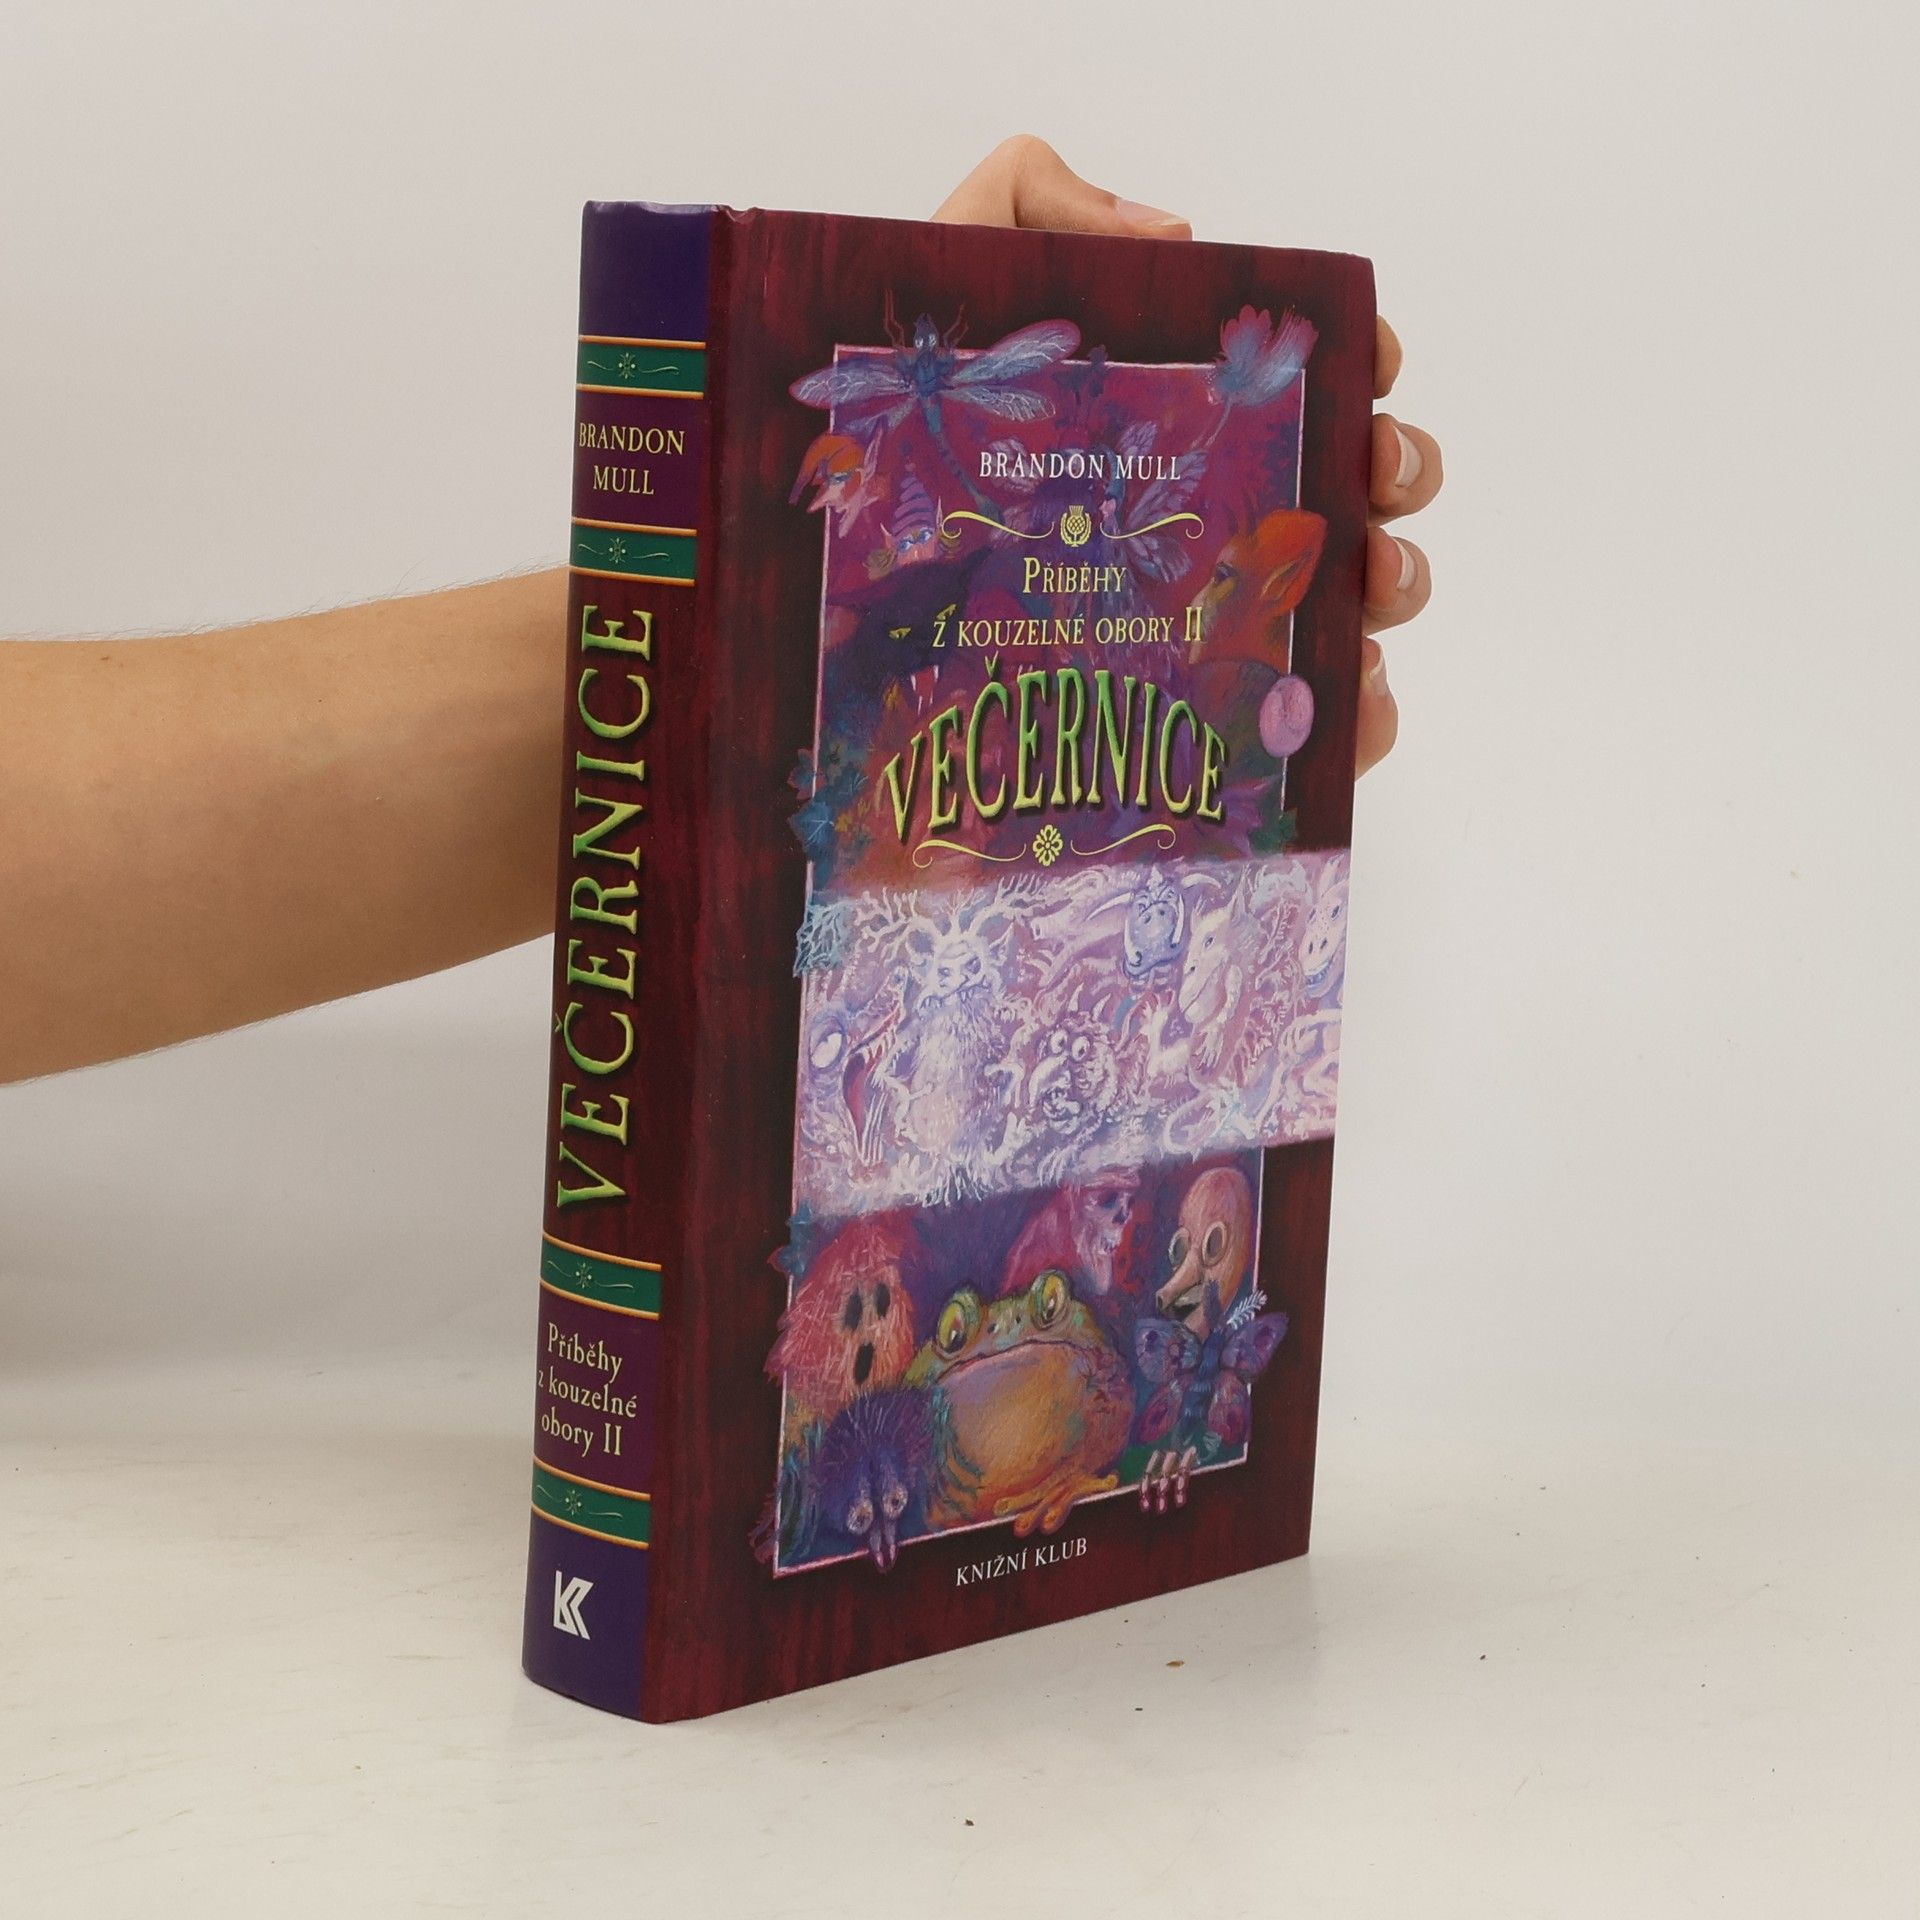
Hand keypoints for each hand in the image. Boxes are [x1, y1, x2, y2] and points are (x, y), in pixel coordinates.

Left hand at [935, 137, 1441, 775]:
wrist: (803, 581)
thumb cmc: (872, 440)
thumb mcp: (935, 285)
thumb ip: (1029, 206)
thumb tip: (1177, 230)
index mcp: (1162, 417)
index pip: (1293, 374)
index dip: (1355, 355)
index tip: (1366, 358)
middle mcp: (1196, 513)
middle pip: (1345, 484)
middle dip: (1391, 470)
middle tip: (1368, 478)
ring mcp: (1198, 621)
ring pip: (1345, 603)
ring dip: (1388, 585)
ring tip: (1366, 585)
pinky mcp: (1184, 723)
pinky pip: (1299, 732)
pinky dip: (1354, 720)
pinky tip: (1350, 707)